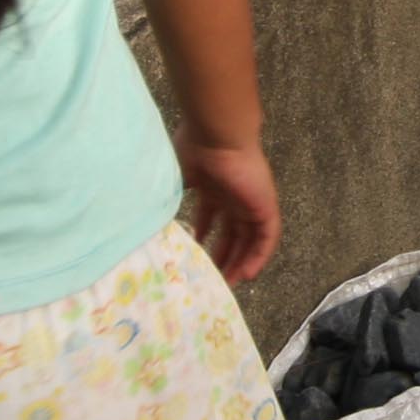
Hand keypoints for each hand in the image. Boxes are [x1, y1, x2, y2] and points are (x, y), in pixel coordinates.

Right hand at [177, 138, 279, 283]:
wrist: (215, 135)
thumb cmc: (192, 151)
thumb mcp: (173, 180)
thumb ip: (167, 202)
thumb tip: (153, 224)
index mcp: (212, 186)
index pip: (211, 217)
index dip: (204, 236)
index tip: (194, 255)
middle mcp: (233, 195)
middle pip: (231, 232)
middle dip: (222, 255)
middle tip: (212, 278)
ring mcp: (250, 200)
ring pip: (249, 238)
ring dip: (240, 261)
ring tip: (228, 284)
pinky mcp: (266, 205)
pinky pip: (267, 236)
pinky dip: (258, 256)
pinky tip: (246, 274)